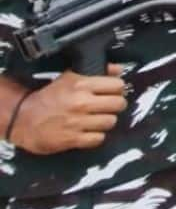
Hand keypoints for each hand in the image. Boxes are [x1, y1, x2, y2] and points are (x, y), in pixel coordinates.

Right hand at [12, 65, 127, 154]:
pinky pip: (98, 138)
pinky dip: (96, 135)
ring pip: (111, 121)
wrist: (24, 118)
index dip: (118, 88)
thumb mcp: (70, 77)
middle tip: (109, 106)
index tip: (114, 91)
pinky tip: (90, 130)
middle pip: (118, 104)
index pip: (117, 85)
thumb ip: (96, 72)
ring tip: (99, 118)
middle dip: (116, 104)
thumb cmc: (48, 97)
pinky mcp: (73, 139)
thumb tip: (118, 69)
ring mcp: (78, 122)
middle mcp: (82, 102)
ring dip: (107, 120)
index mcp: (82, 84)